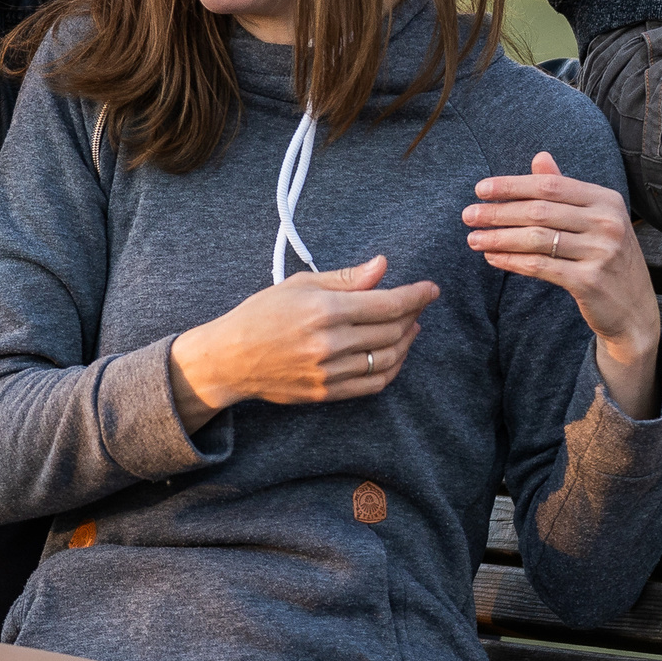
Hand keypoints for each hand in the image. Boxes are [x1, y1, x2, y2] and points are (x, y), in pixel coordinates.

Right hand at [167, 256, 439, 431]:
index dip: (416, 296)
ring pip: (388, 358)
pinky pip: (373, 383)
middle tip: (418, 304)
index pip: (387, 303)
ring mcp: (329, 372)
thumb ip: (346, 278)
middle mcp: (330, 343)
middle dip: (413, 315)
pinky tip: (394, 353)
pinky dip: (392, 368)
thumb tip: (383, 267)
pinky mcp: (327, 393)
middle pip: (392, 330)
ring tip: (409, 327)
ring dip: (406, 341)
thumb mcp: (300, 285)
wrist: (230, 359)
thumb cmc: (261, 314)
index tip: (431, 289)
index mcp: (324, 310)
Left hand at [465, 153, 661, 418]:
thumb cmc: (608, 259)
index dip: (512, 185)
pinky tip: (492, 258)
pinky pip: (540, 266)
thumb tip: (539, 157)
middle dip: (498, 212)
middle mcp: (608, 222)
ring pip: (536, 239)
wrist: (634, 310)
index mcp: (606, 200)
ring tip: (473, 239)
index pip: (550, 186)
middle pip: (540, 211)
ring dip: (498, 237)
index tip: (480, 189)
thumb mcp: (595, 220)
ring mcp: (601, 252)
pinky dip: (512, 261)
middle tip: (468, 215)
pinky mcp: (590, 281)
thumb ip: (566, 189)